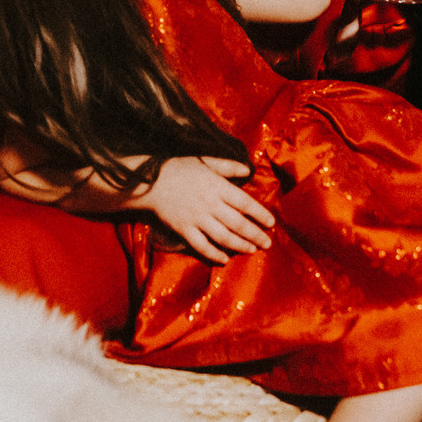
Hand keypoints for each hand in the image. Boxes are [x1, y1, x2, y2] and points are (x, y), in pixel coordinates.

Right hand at [141, 156, 274, 262]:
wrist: (149, 181)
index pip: (245, 203)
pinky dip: (214, 254)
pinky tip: (224, 259)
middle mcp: (210, 204)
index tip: (271, 223)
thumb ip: (228, 166)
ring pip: (223, 236)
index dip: (260, 214)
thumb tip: (248, 170)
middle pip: (238, 223)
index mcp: (217, 187)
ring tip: (252, 250)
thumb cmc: (180, 169)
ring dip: (240, 245)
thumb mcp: (206, 162)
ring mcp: (197, 219)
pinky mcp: (184, 229)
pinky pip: (201, 245)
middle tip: (268, 243)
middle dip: (255, 235)